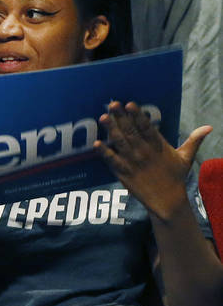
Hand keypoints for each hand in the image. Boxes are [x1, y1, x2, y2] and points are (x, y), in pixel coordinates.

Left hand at [95, 101, 209, 219]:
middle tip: (112, 104)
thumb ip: (194, 140)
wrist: (167, 201)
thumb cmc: (175, 176)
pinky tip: (96, 144)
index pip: (147, 127)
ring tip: (103, 117)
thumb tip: (209, 127)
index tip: (130, 104)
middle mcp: (144, 152)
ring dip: (111, 130)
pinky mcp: (124, 173)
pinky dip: (104, 153)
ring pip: (120, 143)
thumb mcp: (185, 157)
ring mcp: (133, 162)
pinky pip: (112, 161)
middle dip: (121, 117)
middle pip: (131, 132)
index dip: (138, 115)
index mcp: (158, 146)